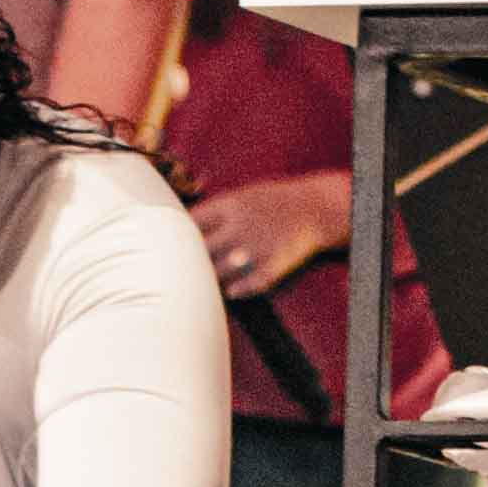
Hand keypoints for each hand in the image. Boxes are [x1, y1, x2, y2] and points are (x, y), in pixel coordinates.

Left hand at [193, 174, 342, 302]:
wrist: (314, 208)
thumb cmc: (273, 202)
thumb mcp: (242, 195)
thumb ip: (215, 211)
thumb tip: (181, 225)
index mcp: (230, 205)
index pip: (191, 224)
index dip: (178, 237)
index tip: (174, 246)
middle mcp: (241, 226)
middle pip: (201, 251)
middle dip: (191, 261)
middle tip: (182, 272)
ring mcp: (257, 247)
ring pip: (220, 272)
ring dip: (212, 279)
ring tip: (205, 284)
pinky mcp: (273, 265)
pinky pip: (248, 285)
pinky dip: (237, 291)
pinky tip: (231, 291)